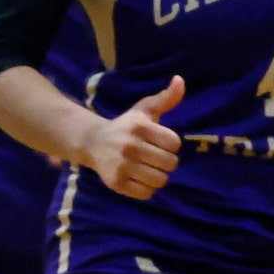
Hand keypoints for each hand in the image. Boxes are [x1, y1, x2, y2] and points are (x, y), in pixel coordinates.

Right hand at [84, 76, 182, 199]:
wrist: (93, 142)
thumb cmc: (126, 126)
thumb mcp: (144, 110)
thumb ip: (166, 98)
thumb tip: (180, 80)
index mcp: (140, 127)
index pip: (175, 144)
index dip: (171, 144)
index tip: (160, 142)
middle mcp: (131, 146)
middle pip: (171, 164)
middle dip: (166, 161)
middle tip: (154, 157)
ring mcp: (122, 166)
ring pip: (160, 180)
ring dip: (158, 176)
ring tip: (148, 168)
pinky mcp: (116, 183)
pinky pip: (146, 194)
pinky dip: (147, 189)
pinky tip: (139, 178)